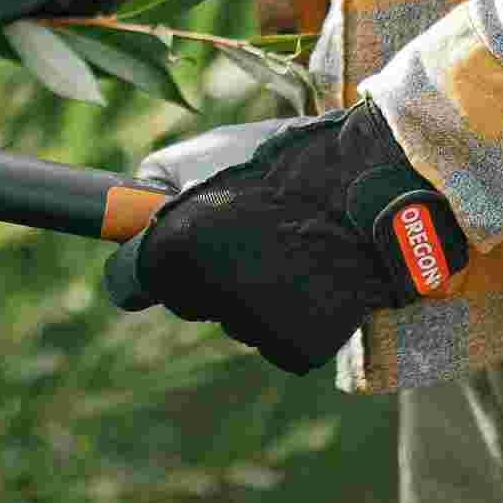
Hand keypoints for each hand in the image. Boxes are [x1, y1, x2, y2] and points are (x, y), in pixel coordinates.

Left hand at [102, 102, 469, 375]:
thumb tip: (125, 220)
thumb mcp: (207, 153)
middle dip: (205, 272)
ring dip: (250, 291)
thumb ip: (156, 185)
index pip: (130, 283)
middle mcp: (206, 295)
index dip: (144, 262)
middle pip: (186, 300)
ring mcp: (252, 325)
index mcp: (174, 249)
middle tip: (246, 230)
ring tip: (287, 244)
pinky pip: (275, 339)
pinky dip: (290, 314)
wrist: (376, 187)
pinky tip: (311, 277)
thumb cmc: (287, 164)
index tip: (150, 252)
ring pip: (233, 320)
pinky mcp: (295, 349)